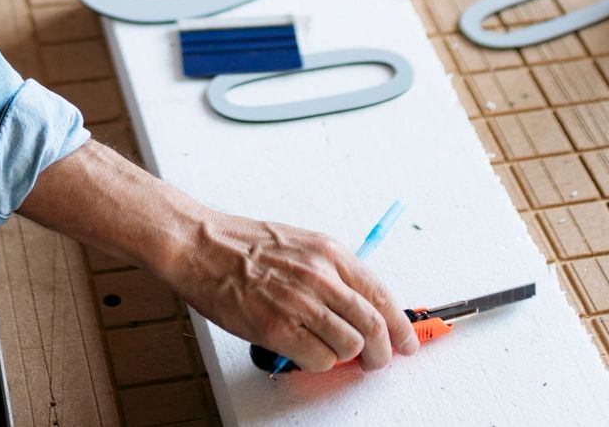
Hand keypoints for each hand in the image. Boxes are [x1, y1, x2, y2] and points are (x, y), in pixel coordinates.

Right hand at [160, 209, 418, 373]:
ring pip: (351, 346)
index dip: (401, 324)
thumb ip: (330, 271)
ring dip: (347, 357)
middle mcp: (321, 276)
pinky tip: (306, 351)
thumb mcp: (299, 244)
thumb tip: (355, 302)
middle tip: (379, 360)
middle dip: (383, 351)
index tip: (407, 340)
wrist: (200, 246)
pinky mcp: (278, 329)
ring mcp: (300, 304)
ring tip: (333, 353)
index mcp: (329, 253)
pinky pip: (320, 360)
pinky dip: (319, 363)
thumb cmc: (242, 244)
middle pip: (374, 325)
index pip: (381, 295)